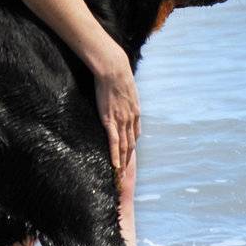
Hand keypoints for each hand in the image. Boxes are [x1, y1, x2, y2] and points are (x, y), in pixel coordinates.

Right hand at [92, 51, 139, 178]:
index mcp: (135, 112)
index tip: (129, 157)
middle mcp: (131, 119)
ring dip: (123, 162)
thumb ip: (125, 96)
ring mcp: (121, 121)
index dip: (132, 147)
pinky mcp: (110, 120)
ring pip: (124, 147)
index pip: (135, 135)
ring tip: (121, 175)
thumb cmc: (117, 75)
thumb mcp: (126, 87)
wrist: (113, 70)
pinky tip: (115, 166)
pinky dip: (115, 155)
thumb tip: (121, 95)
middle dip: (129, 160)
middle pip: (131, 145)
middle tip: (126, 174)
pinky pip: (114, 142)